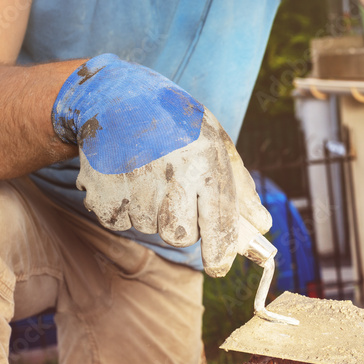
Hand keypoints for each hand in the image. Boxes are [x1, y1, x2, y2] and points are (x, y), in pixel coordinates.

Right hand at [52, 54, 270, 276]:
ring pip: (150, 229)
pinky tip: (128, 179)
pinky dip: (125, 209)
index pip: (218, 223)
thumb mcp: (217, 144)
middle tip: (179, 198)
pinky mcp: (101, 191)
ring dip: (153, 214)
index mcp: (204, 162)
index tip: (218, 266)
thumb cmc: (176, 123)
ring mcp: (133, 184)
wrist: (117, 96)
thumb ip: (240, 188)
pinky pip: (120, 222)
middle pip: (180, 236)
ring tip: (150, 177)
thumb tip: (262, 226)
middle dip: (183, 228)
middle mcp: (170, 174)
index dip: (220, 252)